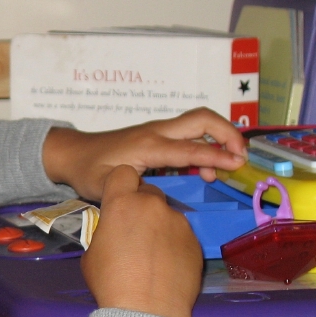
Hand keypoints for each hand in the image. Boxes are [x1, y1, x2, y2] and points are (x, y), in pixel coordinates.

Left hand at [42, 108, 246, 201]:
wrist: (74, 153)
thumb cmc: (87, 170)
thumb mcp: (102, 186)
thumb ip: (126, 191)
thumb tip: (151, 197)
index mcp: (147, 145)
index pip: (189, 148)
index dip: (215, 156)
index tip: (237, 164)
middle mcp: (157, 133)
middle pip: (202, 119)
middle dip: (227, 133)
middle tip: (241, 157)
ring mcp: (159, 132)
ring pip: (199, 124)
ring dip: (219, 139)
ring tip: (225, 170)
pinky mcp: (158, 137)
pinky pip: (190, 134)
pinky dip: (206, 145)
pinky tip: (206, 169)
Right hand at [80, 165, 201, 316]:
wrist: (148, 312)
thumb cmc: (112, 282)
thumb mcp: (93, 253)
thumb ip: (106, 231)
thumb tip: (114, 232)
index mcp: (123, 203)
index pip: (123, 173)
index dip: (120, 185)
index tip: (118, 201)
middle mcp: (153, 205)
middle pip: (148, 192)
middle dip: (142, 207)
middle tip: (136, 233)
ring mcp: (178, 222)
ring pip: (167, 215)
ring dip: (160, 227)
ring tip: (153, 256)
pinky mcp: (195, 241)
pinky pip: (182, 235)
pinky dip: (174, 245)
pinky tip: (167, 267)